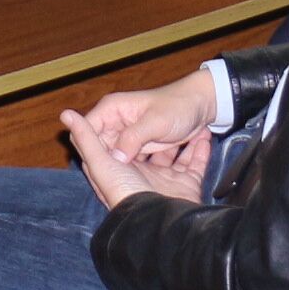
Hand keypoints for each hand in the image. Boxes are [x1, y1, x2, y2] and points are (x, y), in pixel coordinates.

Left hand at [64, 107, 204, 207]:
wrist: (161, 224)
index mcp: (121, 171)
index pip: (121, 144)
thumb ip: (86, 139)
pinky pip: (195, 164)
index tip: (132, 106)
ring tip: (190, 117)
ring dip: (183, 137)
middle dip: (159, 130)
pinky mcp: (186, 186)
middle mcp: (143, 176)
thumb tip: (65, 115)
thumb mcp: (102, 163)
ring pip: (175, 154)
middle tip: (168, 108)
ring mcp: (166, 182)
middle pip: (151, 147)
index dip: (125, 126)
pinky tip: (205, 134)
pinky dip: (201, 150)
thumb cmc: (126, 193)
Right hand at [79, 74, 218, 170]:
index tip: (105, 171)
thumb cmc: (178, 107)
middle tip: (123, 184)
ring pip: (115, 159)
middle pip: (99, 149)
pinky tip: (151, 179)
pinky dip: (140, 170)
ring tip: (139, 184)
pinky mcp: (139, 148)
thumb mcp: (155, 122)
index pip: (86, 130)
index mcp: (112, 110)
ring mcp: (127, 137)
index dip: (88, 150)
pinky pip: (133, 162)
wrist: (201, 104)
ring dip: (125, 171)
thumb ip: (133, 138)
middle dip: (108, 167)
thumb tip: (115, 158)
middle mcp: (115, 124)